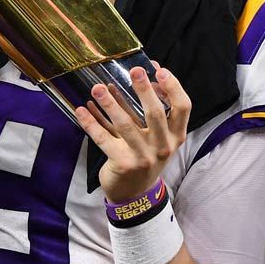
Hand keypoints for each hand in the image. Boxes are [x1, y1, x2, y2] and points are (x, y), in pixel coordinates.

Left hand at [73, 64, 189, 202]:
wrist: (135, 193)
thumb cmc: (146, 156)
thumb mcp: (157, 137)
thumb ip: (152, 109)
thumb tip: (145, 72)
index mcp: (175, 135)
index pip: (183, 107)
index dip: (173, 87)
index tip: (159, 70)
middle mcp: (163, 146)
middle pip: (155, 113)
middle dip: (144, 90)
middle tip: (134, 70)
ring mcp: (143, 156)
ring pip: (126, 125)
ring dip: (110, 104)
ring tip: (98, 88)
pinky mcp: (123, 163)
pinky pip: (104, 139)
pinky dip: (91, 123)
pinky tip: (81, 110)